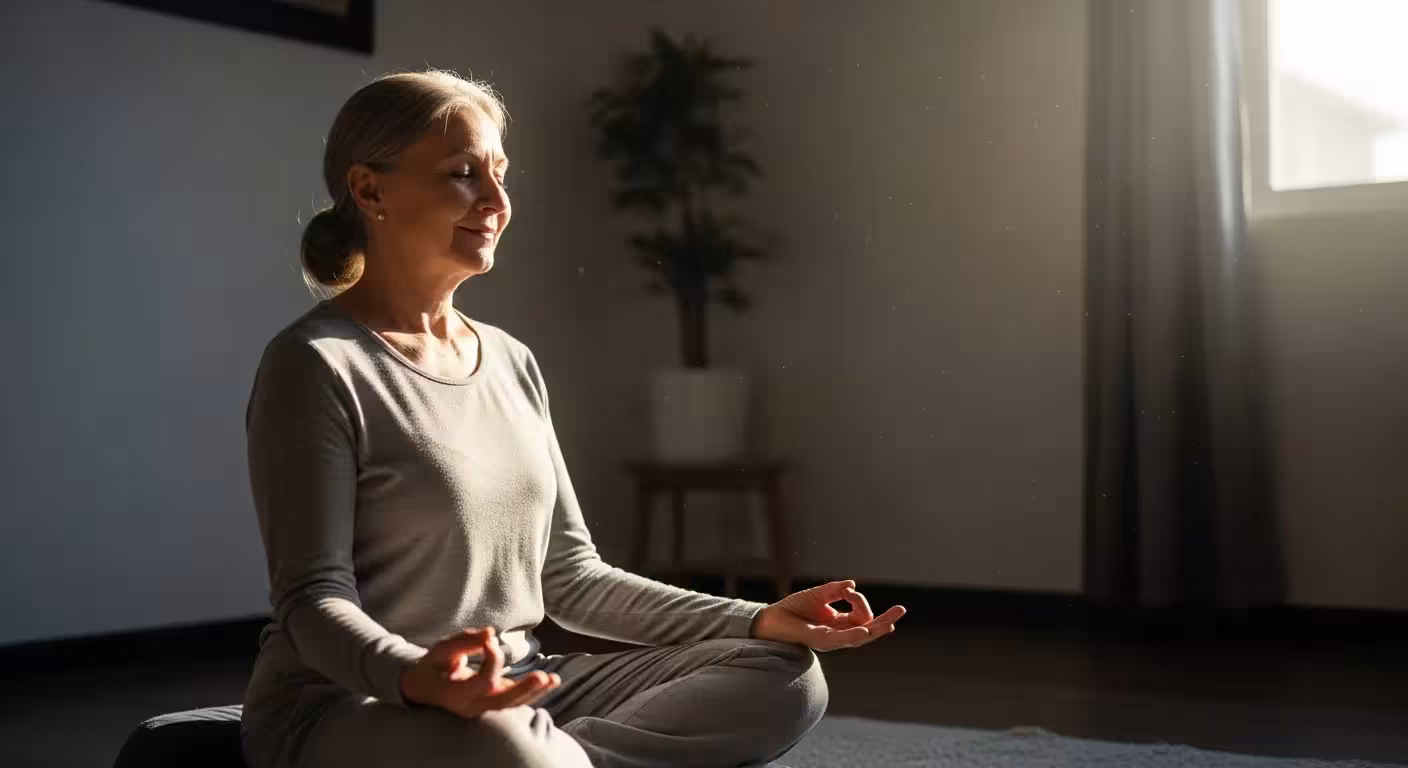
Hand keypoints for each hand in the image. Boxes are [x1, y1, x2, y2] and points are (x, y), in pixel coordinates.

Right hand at [400, 627, 560, 717]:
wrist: (424, 690)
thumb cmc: (433, 667)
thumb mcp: (440, 650)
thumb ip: (464, 641)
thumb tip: (490, 632)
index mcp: (455, 694)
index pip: (483, 682)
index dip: (492, 660)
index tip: (490, 639)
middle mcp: (471, 706)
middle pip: (502, 702)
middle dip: (524, 689)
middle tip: (541, 676)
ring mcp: (483, 708)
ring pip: (512, 705)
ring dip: (534, 693)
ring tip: (554, 679)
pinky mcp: (493, 703)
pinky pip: (515, 701)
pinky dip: (534, 693)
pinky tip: (552, 681)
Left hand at [751, 580, 905, 650]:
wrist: (769, 619)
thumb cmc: (793, 608)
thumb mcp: (818, 595)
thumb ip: (835, 590)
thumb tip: (853, 585)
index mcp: (840, 623)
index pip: (861, 615)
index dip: (861, 601)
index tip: (850, 591)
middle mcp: (838, 633)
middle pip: (868, 630)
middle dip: (884, 622)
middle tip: (901, 611)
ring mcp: (830, 639)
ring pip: (858, 638)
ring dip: (874, 631)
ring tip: (889, 625)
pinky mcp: (819, 641)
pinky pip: (840, 640)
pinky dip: (853, 635)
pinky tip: (864, 631)